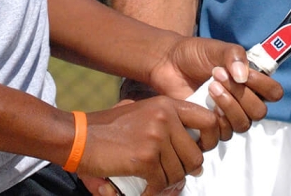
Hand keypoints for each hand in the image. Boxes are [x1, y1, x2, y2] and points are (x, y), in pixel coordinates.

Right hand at [75, 96, 220, 195]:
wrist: (80, 137)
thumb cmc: (109, 128)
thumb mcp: (141, 113)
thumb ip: (167, 126)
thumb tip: (195, 158)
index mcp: (167, 104)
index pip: (208, 119)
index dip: (210, 140)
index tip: (198, 152)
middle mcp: (165, 117)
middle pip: (196, 155)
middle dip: (186, 170)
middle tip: (173, 175)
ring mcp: (156, 136)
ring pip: (180, 173)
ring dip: (169, 183)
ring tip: (155, 181)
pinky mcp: (145, 157)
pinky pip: (162, 183)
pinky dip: (154, 192)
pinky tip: (144, 189)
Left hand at [148, 36, 282, 138]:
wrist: (168, 63)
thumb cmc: (195, 54)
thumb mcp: (217, 48)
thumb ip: (235, 56)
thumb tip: (243, 76)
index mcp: (251, 82)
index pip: (273, 92)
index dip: (263, 85)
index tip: (246, 72)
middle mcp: (243, 102)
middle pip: (259, 111)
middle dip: (241, 94)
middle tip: (219, 74)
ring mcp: (227, 116)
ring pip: (242, 124)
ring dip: (229, 105)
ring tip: (211, 86)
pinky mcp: (211, 128)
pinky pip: (223, 133)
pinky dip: (216, 117)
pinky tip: (204, 100)